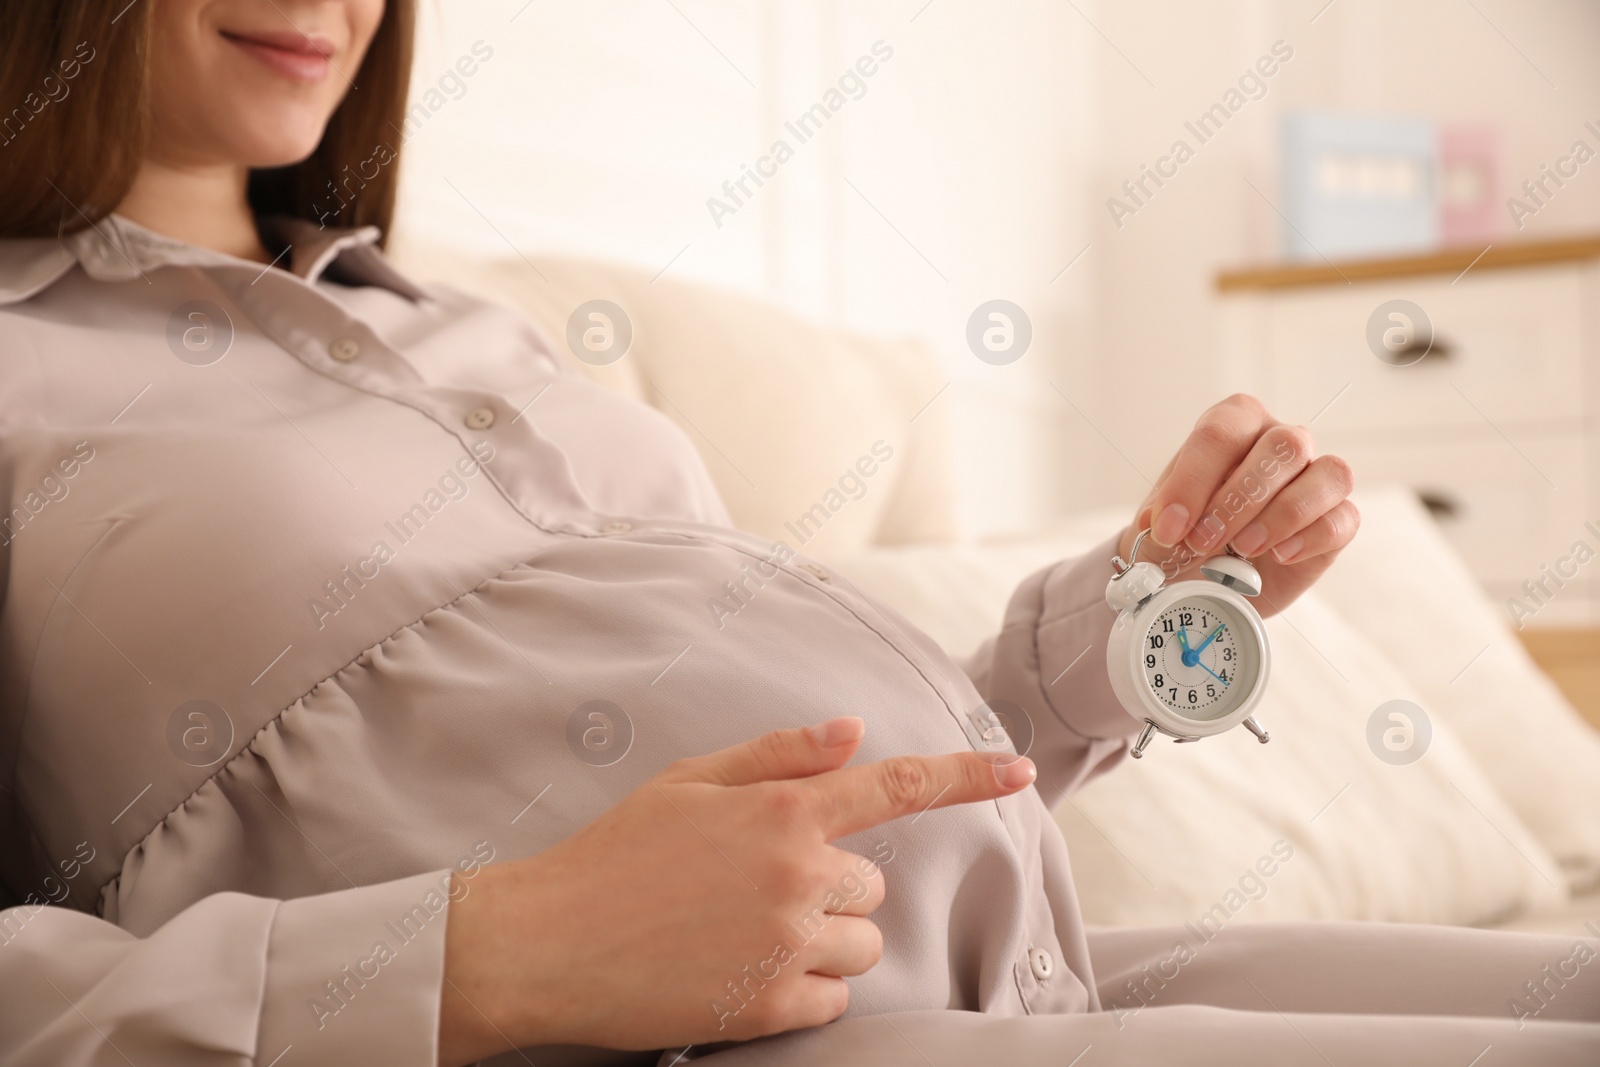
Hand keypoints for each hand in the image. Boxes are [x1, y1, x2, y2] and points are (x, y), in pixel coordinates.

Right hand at [437, 717, 1035, 1063]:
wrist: (546, 942)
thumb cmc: (614, 853)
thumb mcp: (688, 780)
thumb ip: (778, 755)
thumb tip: (853, 731)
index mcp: (781, 811)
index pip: (896, 785)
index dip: (967, 774)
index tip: (1020, 768)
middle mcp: (797, 876)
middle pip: (872, 882)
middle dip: (832, 883)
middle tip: (756, 886)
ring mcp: (786, 945)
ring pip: (861, 942)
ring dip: (824, 937)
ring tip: (746, 930)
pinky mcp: (768, 1007)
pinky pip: (833, 997)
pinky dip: (803, 986)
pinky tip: (742, 969)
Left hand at [1117, 394, 1357, 617]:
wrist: (1205, 578)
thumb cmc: (1184, 538)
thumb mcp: (1161, 529)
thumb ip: (1161, 521)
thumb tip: (1164, 524)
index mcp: (1234, 424)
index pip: (1221, 432)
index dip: (1192, 481)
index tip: (1169, 527)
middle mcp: (1282, 440)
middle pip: (1282, 446)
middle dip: (1237, 499)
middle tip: (1203, 542)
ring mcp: (1316, 477)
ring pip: (1326, 474)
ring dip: (1280, 516)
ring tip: (1242, 549)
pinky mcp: (1338, 518)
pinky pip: (1342, 517)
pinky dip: (1309, 538)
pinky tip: (1278, 555)